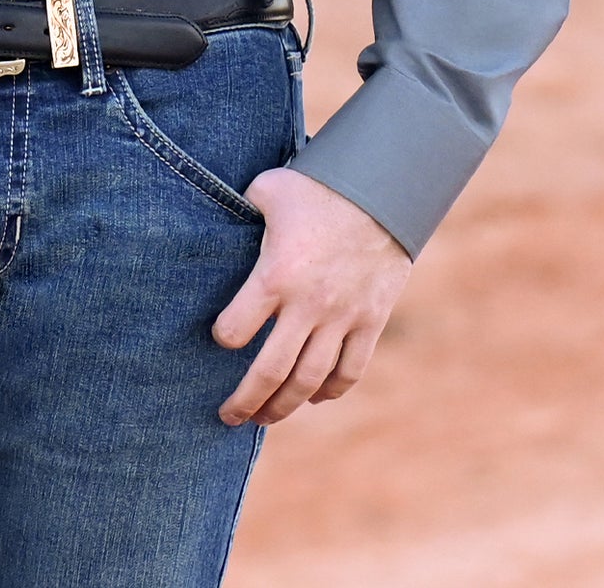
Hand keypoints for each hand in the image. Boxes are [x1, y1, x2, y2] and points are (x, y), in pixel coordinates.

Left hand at [211, 166, 410, 424]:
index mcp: (276, 274)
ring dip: (283, 406)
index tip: (220, 339)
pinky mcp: (371, 321)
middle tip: (228, 416)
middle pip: (270, 371)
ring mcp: (342, 318)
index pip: (235, 329)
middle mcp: (308, 305)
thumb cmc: (318, 186)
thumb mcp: (269, 189)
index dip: (222, 338)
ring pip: (309, 381)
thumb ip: (241, 208)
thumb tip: (219, 213)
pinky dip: (330, 391)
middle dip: (245, 401)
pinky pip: (349, 371)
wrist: (385, 190)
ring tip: (264, 417)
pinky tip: (314, 397)